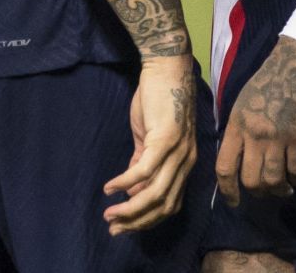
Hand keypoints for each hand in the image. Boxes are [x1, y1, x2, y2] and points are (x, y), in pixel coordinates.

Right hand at [104, 53, 196, 234]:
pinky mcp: (165, 138)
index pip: (170, 204)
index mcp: (185, 163)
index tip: (124, 227)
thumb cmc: (159, 99)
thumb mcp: (151, 136)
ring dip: (130, 209)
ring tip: (109, 214)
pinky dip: (125, 183)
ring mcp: (178, 151)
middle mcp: (186, 162)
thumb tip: (133, 186)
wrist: (167, 66)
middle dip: (138, 222)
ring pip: (155, 193)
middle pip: (164, 205)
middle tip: (113, 228)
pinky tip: (110, 188)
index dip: (147, 220)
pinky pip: (144, 170)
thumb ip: (144, 161)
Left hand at [215, 36, 295, 204]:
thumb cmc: (268, 80)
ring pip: (273, 180)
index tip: (234, 202)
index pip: (224, 167)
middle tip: (265, 192)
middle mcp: (254, 134)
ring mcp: (278, 137)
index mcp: (236, 125)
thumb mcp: (241, 103)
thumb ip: (237, 130)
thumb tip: (235, 158)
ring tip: (284, 189)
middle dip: (258, 193)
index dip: (228, 191)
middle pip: (250, 180)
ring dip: (279, 190)